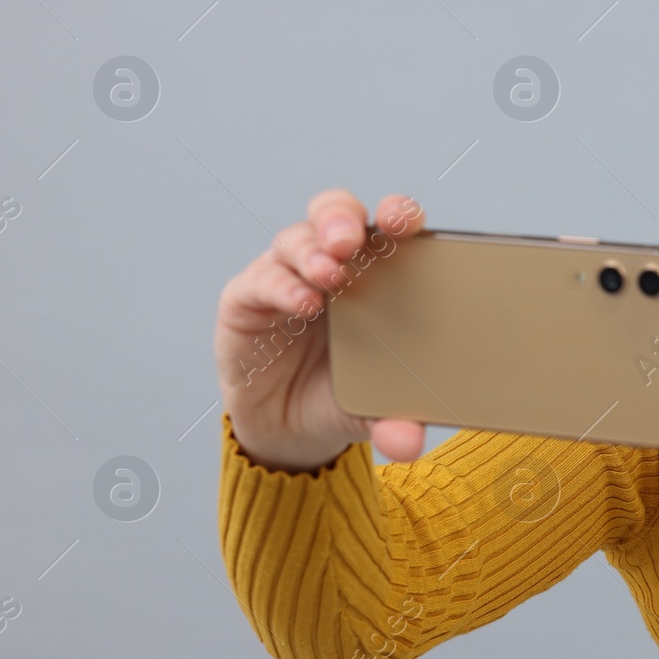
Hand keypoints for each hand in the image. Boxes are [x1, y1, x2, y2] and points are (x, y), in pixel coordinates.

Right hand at [214, 188, 429, 470]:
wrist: (289, 427)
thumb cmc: (344, 394)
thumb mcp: (376, 409)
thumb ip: (395, 421)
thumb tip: (410, 444)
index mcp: (377, 272)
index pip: (389, 227)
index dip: (398, 213)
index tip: (407, 222)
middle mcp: (332, 264)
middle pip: (336, 214)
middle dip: (344, 219)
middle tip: (353, 240)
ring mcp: (288, 276)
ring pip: (297, 239)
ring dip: (313, 252)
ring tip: (331, 274)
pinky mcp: (248, 299)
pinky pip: (262, 280)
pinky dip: (282, 286)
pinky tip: (302, 303)